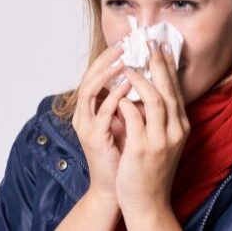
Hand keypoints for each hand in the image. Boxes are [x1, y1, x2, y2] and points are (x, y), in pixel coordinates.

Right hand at [72, 44, 132, 203]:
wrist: (119, 189)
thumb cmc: (124, 156)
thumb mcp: (128, 122)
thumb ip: (131, 102)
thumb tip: (146, 79)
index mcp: (92, 109)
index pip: (97, 75)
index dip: (109, 57)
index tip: (127, 42)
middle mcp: (85, 115)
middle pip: (89, 77)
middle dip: (106, 58)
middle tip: (123, 43)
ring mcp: (87, 126)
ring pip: (89, 90)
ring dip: (106, 72)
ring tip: (124, 59)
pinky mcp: (95, 138)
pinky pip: (102, 112)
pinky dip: (114, 96)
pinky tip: (128, 85)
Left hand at [115, 40, 190, 223]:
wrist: (149, 203)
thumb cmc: (151, 171)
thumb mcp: (162, 141)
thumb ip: (158, 118)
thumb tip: (146, 90)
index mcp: (181, 126)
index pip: (176, 89)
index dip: (168, 66)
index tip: (161, 46)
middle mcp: (175, 131)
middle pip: (169, 89)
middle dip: (158, 63)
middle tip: (148, 43)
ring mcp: (161, 141)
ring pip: (155, 100)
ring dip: (140, 79)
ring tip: (127, 64)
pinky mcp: (144, 150)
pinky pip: (135, 118)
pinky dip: (126, 102)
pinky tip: (117, 93)